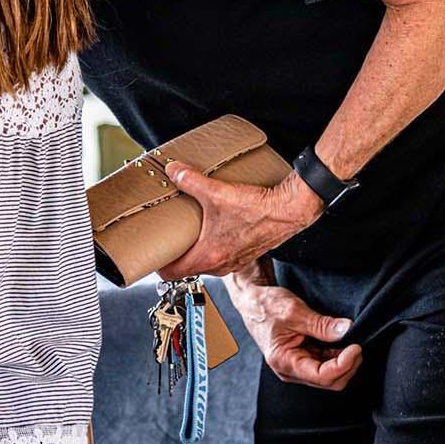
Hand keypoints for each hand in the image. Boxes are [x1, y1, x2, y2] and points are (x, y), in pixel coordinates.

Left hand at [158, 165, 323, 279]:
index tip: (154, 255)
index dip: (159, 264)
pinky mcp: (246, 254)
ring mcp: (235, 262)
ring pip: (207, 263)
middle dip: (177, 255)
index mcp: (208, 256)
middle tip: (169, 239)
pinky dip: (215, 247)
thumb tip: (175, 170)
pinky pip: (223, 256)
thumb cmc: (259, 210)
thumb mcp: (217, 193)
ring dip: (197, 251)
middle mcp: (221, 264)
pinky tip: (215, 230)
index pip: (172, 273)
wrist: (290, 211)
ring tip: (190, 233)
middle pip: (188, 268)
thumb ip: (191, 181)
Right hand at [225, 263, 362, 390]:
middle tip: (357, 344)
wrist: (252, 301)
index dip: (344, 364)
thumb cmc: (266, 306)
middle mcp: (289, 370)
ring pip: (330, 376)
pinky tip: (341, 342)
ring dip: (344, 361)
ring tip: (349, 341)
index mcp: (283, 361)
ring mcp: (296, 366)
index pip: (322, 376)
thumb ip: (322, 325)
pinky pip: (325, 365)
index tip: (356, 346)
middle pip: (329, 381)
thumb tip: (347, 331)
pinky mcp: (302, 359)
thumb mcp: (295, 311)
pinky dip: (337, 356)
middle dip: (348, 365)